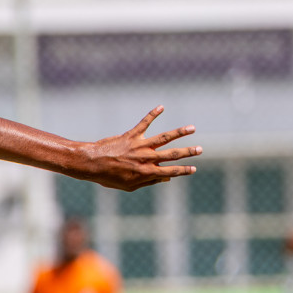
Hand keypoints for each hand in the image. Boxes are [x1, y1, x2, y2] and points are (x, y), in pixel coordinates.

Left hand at [73, 107, 200, 191]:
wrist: (92, 164)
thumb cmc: (109, 177)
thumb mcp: (129, 185)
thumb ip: (148, 181)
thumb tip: (165, 178)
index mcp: (146, 172)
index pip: (170, 171)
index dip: (183, 170)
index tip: (194, 168)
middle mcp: (146, 158)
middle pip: (172, 154)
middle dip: (188, 152)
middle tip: (200, 149)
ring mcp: (140, 146)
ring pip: (164, 137)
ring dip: (179, 132)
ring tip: (192, 128)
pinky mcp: (131, 135)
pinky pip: (144, 123)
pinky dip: (153, 114)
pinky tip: (161, 107)